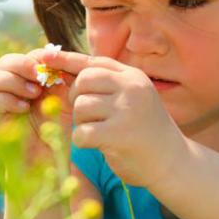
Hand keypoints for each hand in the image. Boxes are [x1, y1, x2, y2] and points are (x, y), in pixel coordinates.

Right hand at [0, 48, 73, 153]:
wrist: (48, 160)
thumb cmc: (56, 130)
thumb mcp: (64, 99)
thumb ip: (61, 77)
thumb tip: (54, 54)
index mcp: (25, 81)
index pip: (24, 57)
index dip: (37, 57)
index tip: (54, 65)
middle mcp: (8, 89)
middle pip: (4, 62)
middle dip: (22, 64)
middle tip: (40, 76)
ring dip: (13, 81)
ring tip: (34, 94)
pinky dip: (8, 101)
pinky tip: (25, 108)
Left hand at [39, 49, 187, 188]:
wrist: (173, 163)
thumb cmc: (145, 131)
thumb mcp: (132, 99)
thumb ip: (106, 85)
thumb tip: (63, 70)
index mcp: (133, 77)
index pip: (93, 62)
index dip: (66, 59)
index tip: (44, 55)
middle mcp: (131, 88)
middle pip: (83, 82)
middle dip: (77, 99)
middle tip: (88, 115)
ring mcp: (126, 110)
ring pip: (81, 107)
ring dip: (82, 122)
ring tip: (100, 132)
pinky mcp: (119, 134)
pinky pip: (82, 133)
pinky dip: (83, 141)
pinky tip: (98, 145)